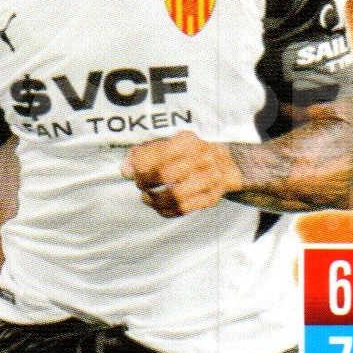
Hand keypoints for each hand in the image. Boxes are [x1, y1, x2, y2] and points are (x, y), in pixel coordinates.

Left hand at [121, 131, 243, 216]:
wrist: (226, 165)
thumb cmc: (189, 154)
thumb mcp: (169, 145)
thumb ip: (144, 154)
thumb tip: (125, 170)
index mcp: (188, 141)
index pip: (157, 154)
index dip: (138, 165)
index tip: (131, 171)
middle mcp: (201, 158)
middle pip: (165, 174)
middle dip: (145, 182)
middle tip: (140, 184)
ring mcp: (209, 179)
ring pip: (175, 196)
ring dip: (155, 200)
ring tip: (147, 198)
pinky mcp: (211, 198)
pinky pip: (183, 209)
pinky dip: (166, 211)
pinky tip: (159, 206)